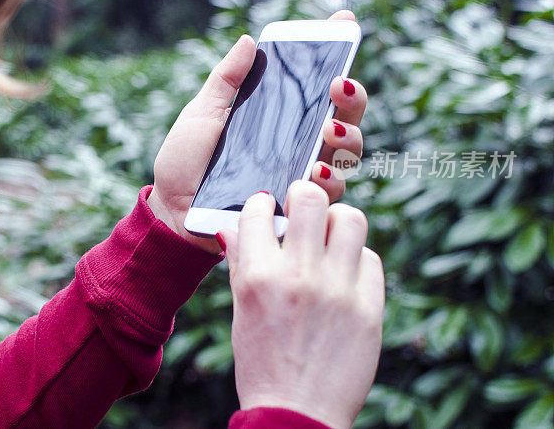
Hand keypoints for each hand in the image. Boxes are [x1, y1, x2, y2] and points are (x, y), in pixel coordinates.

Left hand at [148, 11, 367, 251]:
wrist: (172, 210)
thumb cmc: (186, 161)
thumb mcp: (202, 114)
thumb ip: (226, 81)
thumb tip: (247, 41)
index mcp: (281, 116)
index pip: (317, 83)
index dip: (336, 50)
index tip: (344, 20)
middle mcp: (300, 142)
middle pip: (345, 115)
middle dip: (352, 96)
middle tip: (337, 84)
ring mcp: (302, 173)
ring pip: (347, 152)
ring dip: (345, 137)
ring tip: (328, 128)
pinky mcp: (297, 205)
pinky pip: (328, 193)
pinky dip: (328, 180)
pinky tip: (316, 172)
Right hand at [217, 184, 383, 428]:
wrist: (297, 414)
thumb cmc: (262, 363)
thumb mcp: (240, 311)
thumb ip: (240, 263)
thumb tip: (232, 227)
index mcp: (259, 277)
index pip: (259, 208)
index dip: (262, 204)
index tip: (266, 209)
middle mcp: (300, 276)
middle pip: (310, 197)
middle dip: (304, 196)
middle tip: (303, 210)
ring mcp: (339, 290)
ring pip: (350, 218)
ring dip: (336, 223)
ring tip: (329, 239)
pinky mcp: (370, 307)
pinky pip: (370, 258)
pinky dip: (356, 261)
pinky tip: (344, 276)